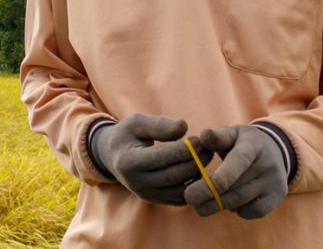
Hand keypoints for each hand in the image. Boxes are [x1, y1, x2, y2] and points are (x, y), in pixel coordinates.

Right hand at [91, 113, 212, 204]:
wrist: (112, 156)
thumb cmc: (127, 135)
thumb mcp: (137, 122)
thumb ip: (159, 124)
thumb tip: (184, 127)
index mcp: (128, 161)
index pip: (162, 157)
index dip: (184, 149)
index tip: (200, 139)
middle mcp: (136, 182)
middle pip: (173, 175)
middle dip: (195, 161)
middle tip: (209, 148)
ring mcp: (145, 194)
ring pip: (180, 190)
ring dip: (197, 175)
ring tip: (206, 157)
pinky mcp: (154, 200)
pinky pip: (179, 197)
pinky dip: (193, 186)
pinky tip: (199, 170)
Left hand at [185, 125, 287, 218]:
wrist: (274, 150)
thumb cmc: (241, 142)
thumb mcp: (230, 133)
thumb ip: (216, 137)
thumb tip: (203, 136)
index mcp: (253, 145)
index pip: (238, 161)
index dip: (220, 177)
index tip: (195, 189)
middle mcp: (268, 164)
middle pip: (236, 186)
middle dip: (209, 195)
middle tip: (189, 199)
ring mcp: (275, 181)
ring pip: (242, 200)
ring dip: (218, 205)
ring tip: (200, 207)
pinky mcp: (278, 196)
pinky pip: (255, 210)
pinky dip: (238, 211)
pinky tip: (226, 204)